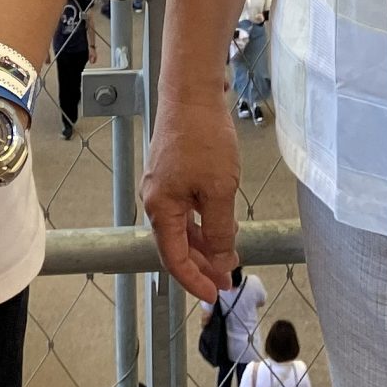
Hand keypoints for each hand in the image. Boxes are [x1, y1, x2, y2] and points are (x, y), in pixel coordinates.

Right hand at [142, 89, 241, 300]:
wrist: (192, 92)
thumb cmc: (204, 137)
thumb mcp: (219, 190)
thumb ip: (220, 232)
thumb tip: (223, 263)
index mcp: (160, 208)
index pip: (174, 259)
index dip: (195, 281)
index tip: (216, 294)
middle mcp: (155, 200)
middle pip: (177, 245)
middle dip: (203, 265)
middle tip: (229, 279)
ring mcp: (163, 186)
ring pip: (183, 227)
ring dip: (206, 243)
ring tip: (231, 254)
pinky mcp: (173, 172)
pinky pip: (186, 208)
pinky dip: (203, 221)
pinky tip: (223, 223)